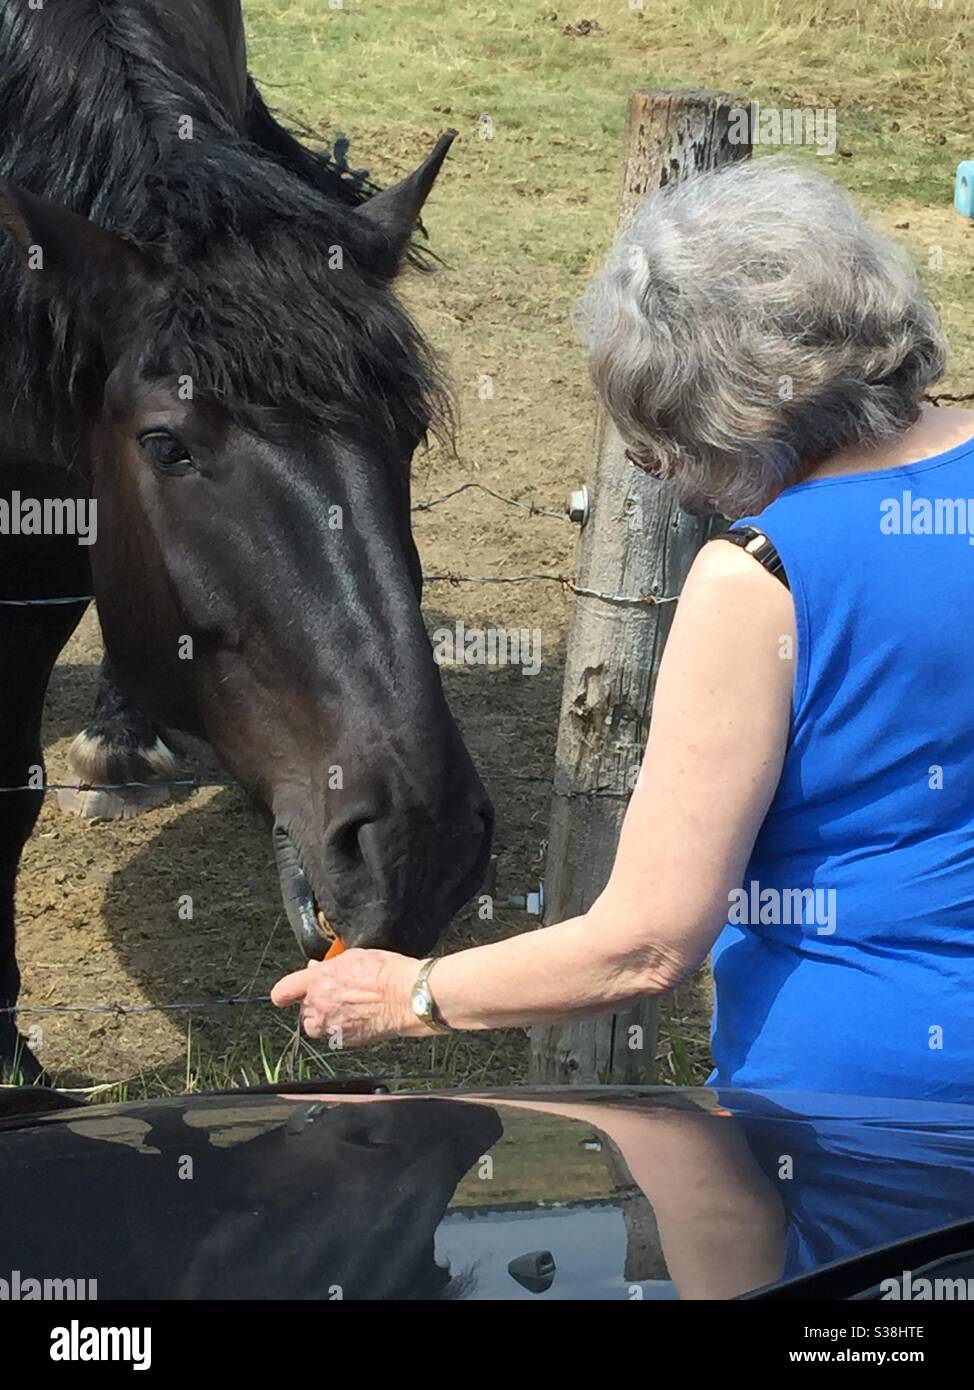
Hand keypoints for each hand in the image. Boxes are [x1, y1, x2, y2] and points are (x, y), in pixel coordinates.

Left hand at [270, 949, 430, 1047]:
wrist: (407, 997)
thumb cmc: (386, 973)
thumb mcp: (354, 956)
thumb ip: (330, 966)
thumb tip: (317, 969)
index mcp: (318, 981)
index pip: (284, 991)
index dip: (283, 994)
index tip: (284, 996)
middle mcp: (320, 1006)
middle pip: (303, 1009)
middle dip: (314, 1002)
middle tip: (334, 992)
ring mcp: (332, 1026)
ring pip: (315, 1026)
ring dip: (323, 1019)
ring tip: (344, 1008)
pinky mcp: (346, 1041)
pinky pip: (334, 1036)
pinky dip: (341, 1029)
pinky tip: (358, 1016)